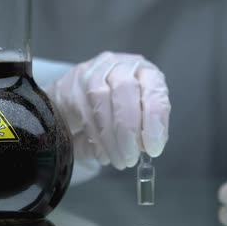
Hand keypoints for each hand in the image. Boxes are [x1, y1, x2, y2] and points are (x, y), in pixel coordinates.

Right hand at [45, 51, 170, 169]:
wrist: (76, 98)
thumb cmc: (116, 108)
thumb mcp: (139, 114)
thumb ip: (145, 128)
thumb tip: (149, 147)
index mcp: (144, 71)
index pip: (153, 88)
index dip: (155, 119)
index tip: (154, 148)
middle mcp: (120, 65)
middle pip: (125, 88)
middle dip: (129, 128)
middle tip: (131, 157)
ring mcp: (93, 71)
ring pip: (101, 98)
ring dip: (111, 137)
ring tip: (118, 160)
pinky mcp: (71, 84)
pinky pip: (83, 110)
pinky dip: (95, 137)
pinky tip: (103, 154)